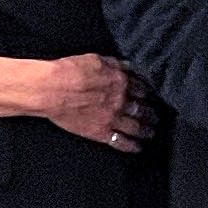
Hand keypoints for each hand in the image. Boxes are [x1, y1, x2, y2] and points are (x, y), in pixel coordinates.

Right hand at [35, 54, 151, 152]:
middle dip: (150, 114)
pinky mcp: (99, 132)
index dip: (145, 94)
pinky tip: (138, 148)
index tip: (149, 97)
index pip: (140, 89)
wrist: (52, 89)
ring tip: (151, 133)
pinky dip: (131, 146)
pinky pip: (120, 142)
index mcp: (120, 82)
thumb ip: (114, 64)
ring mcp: (112, 118)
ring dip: (146, 131)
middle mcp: (120, 102)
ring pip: (136, 127)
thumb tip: (127, 66)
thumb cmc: (69, 71)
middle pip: (141, 109)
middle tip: (155, 117)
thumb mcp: (96, 59)